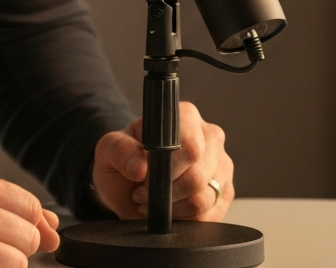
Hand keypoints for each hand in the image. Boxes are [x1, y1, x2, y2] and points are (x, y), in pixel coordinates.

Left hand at [91, 102, 232, 221]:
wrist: (130, 185)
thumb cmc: (124, 160)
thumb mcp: (110, 150)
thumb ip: (120, 151)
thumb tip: (140, 166)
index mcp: (184, 116)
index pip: (191, 146)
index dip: (168, 169)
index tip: (144, 179)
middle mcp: (209, 136)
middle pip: (198, 175)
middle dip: (166, 192)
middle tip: (143, 193)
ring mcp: (221, 164)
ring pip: (205, 198)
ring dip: (174, 208)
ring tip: (154, 201)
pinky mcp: (225, 191)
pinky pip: (211, 215)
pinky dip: (186, 219)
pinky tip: (171, 210)